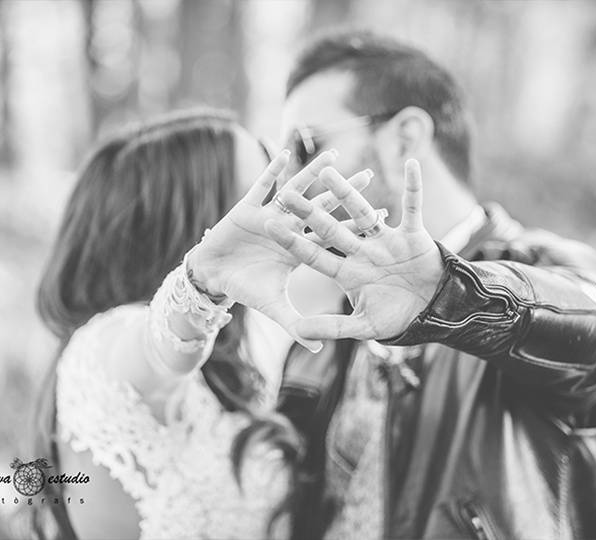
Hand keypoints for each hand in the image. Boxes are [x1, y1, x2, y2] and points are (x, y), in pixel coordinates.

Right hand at [187, 149, 372, 351]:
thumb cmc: (245, 289)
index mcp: (300, 249)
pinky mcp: (247, 208)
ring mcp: (269, 215)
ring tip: (334, 155)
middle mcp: (289, 228)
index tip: (382, 216)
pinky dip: (272, 171)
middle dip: (343, 193)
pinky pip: (261, 186)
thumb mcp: (275, 308)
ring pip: (296, 191)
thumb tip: (321, 348)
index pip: (334, 235)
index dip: (355, 226)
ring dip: (313, 173)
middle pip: (323, 207)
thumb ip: (298, 325)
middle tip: (369, 176)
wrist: (213, 277)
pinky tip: (285, 153)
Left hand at [264, 159, 441, 340]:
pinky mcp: (412, 234)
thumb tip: (300, 333)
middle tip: (285, 193)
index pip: (313, 254)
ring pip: (362, 212)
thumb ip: (332, 327)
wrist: (433, 311)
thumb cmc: (397, 318)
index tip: (269, 226)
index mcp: (347, 272)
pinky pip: (413, 206)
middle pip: (330, 228)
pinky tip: (410, 164)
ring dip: (346, 192)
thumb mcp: (362, 326)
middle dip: (309, 212)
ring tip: (327, 170)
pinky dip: (414, 187)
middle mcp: (361, 251)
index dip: (292, 241)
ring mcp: (385, 240)